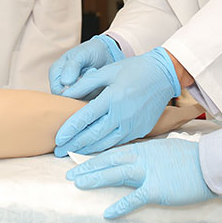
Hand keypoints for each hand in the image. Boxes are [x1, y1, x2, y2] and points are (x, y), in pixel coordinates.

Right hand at [49, 35, 124, 94]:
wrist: (106, 54)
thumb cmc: (90, 51)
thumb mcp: (80, 54)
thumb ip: (72, 66)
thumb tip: (65, 82)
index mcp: (56, 73)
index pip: (56, 91)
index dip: (68, 90)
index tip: (82, 77)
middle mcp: (62, 84)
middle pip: (67, 99)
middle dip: (81, 89)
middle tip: (91, 72)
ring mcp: (74, 92)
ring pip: (78, 101)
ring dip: (89, 90)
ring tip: (95, 73)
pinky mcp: (85, 96)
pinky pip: (88, 102)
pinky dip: (95, 93)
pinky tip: (99, 82)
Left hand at [54, 47, 179, 155]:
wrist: (164, 75)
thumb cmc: (134, 70)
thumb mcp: (107, 71)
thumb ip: (85, 84)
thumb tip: (65, 95)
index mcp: (112, 98)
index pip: (85, 118)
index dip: (69, 130)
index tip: (58, 139)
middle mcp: (122, 115)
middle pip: (93, 135)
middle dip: (74, 144)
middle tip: (59, 151)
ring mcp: (133, 125)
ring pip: (106, 143)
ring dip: (87, 149)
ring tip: (72, 152)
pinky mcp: (141, 130)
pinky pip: (118, 142)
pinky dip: (104, 146)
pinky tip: (93, 148)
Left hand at [66, 139, 216, 218]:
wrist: (209, 164)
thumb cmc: (189, 157)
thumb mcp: (162, 149)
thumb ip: (145, 154)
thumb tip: (132, 158)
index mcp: (142, 148)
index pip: (112, 152)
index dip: (94, 157)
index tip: (78, 160)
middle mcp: (141, 158)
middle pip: (108, 161)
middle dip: (87, 167)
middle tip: (69, 173)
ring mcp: (148, 173)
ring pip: (115, 174)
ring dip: (95, 179)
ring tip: (78, 183)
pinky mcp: (156, 190)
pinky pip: (134, 199)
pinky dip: (120, 206)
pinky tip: (108, 213)